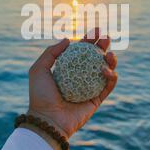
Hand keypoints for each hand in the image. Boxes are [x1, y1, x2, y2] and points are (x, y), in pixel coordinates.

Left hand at [26, 28, 116, 142]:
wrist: (47, 119)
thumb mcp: (39, 69)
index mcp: (68, 69)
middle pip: (95, 58)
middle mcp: (80, 78)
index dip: (89, 40)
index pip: (81, 51)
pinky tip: (106, 70)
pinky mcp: (96, 100)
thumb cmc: (40, 95)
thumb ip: (51, 52)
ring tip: (109, 55)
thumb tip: (68, 39)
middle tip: (106, 38)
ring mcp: (89, 89)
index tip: (96, 30)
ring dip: (111, 60)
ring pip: (106, 71)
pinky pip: (108, 87)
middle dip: (103, 46)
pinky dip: (111, 77)